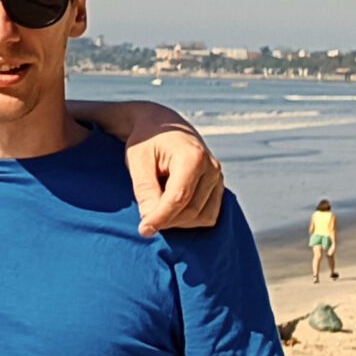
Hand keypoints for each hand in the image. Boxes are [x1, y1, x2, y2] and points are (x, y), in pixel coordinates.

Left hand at [123, 115, 224, 236]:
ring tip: (157, 210)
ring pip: (202, 216)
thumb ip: (144, 189)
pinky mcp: (218, 186)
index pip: (178, 198)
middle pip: (190, 210)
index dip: (160, 218)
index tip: (143, 230)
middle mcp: (211, 168)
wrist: (162, 126)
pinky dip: (190, 219)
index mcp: (193, 157)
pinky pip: (209, 215)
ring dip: (178, 222)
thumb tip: (150, 218)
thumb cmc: (147, 141)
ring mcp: (218, 177)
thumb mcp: (137, 160)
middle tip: (144, 221)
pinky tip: (171, 210)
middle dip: (166, 221)